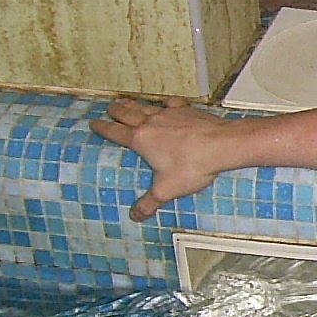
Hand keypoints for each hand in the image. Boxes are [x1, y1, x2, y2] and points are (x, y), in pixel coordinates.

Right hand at [88, 98, 237, 220]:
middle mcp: (151, 122)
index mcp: (140, 139)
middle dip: (115, 110)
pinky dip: (164, 102)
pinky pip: (171, 103)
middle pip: (126, 113)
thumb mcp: (166, 189)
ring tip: (126, 101)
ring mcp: (169, 114)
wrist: (221, 145)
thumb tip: (135, 215)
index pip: (114, 132)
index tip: (94, 124)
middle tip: (109, 108)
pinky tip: (166, 104)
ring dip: (134, 103)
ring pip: (145, 105)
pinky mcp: (187, 110)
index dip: (102, 128)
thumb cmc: (193, 165)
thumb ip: (149, 203)